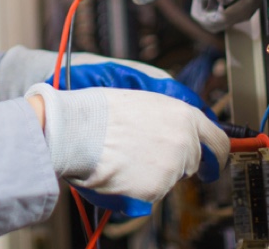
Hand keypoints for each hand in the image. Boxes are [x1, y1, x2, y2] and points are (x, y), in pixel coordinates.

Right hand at [26, 83, 229, 212]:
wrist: (75, 130)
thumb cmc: (100, 111)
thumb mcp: (140, 100)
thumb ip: (167, 117)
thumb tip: (177, 129)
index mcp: (183, 116)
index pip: (217, 140)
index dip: (215, 153)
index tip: (211, 162)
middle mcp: (183, 143)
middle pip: (192, 161)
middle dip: (177, 162)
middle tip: (150, 156)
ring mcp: (171, 169)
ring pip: (170, 177)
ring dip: (153, 171)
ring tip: (124, 155)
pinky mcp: (155, 190)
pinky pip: (152, 192)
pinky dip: (138, 185)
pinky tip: (120, 168)